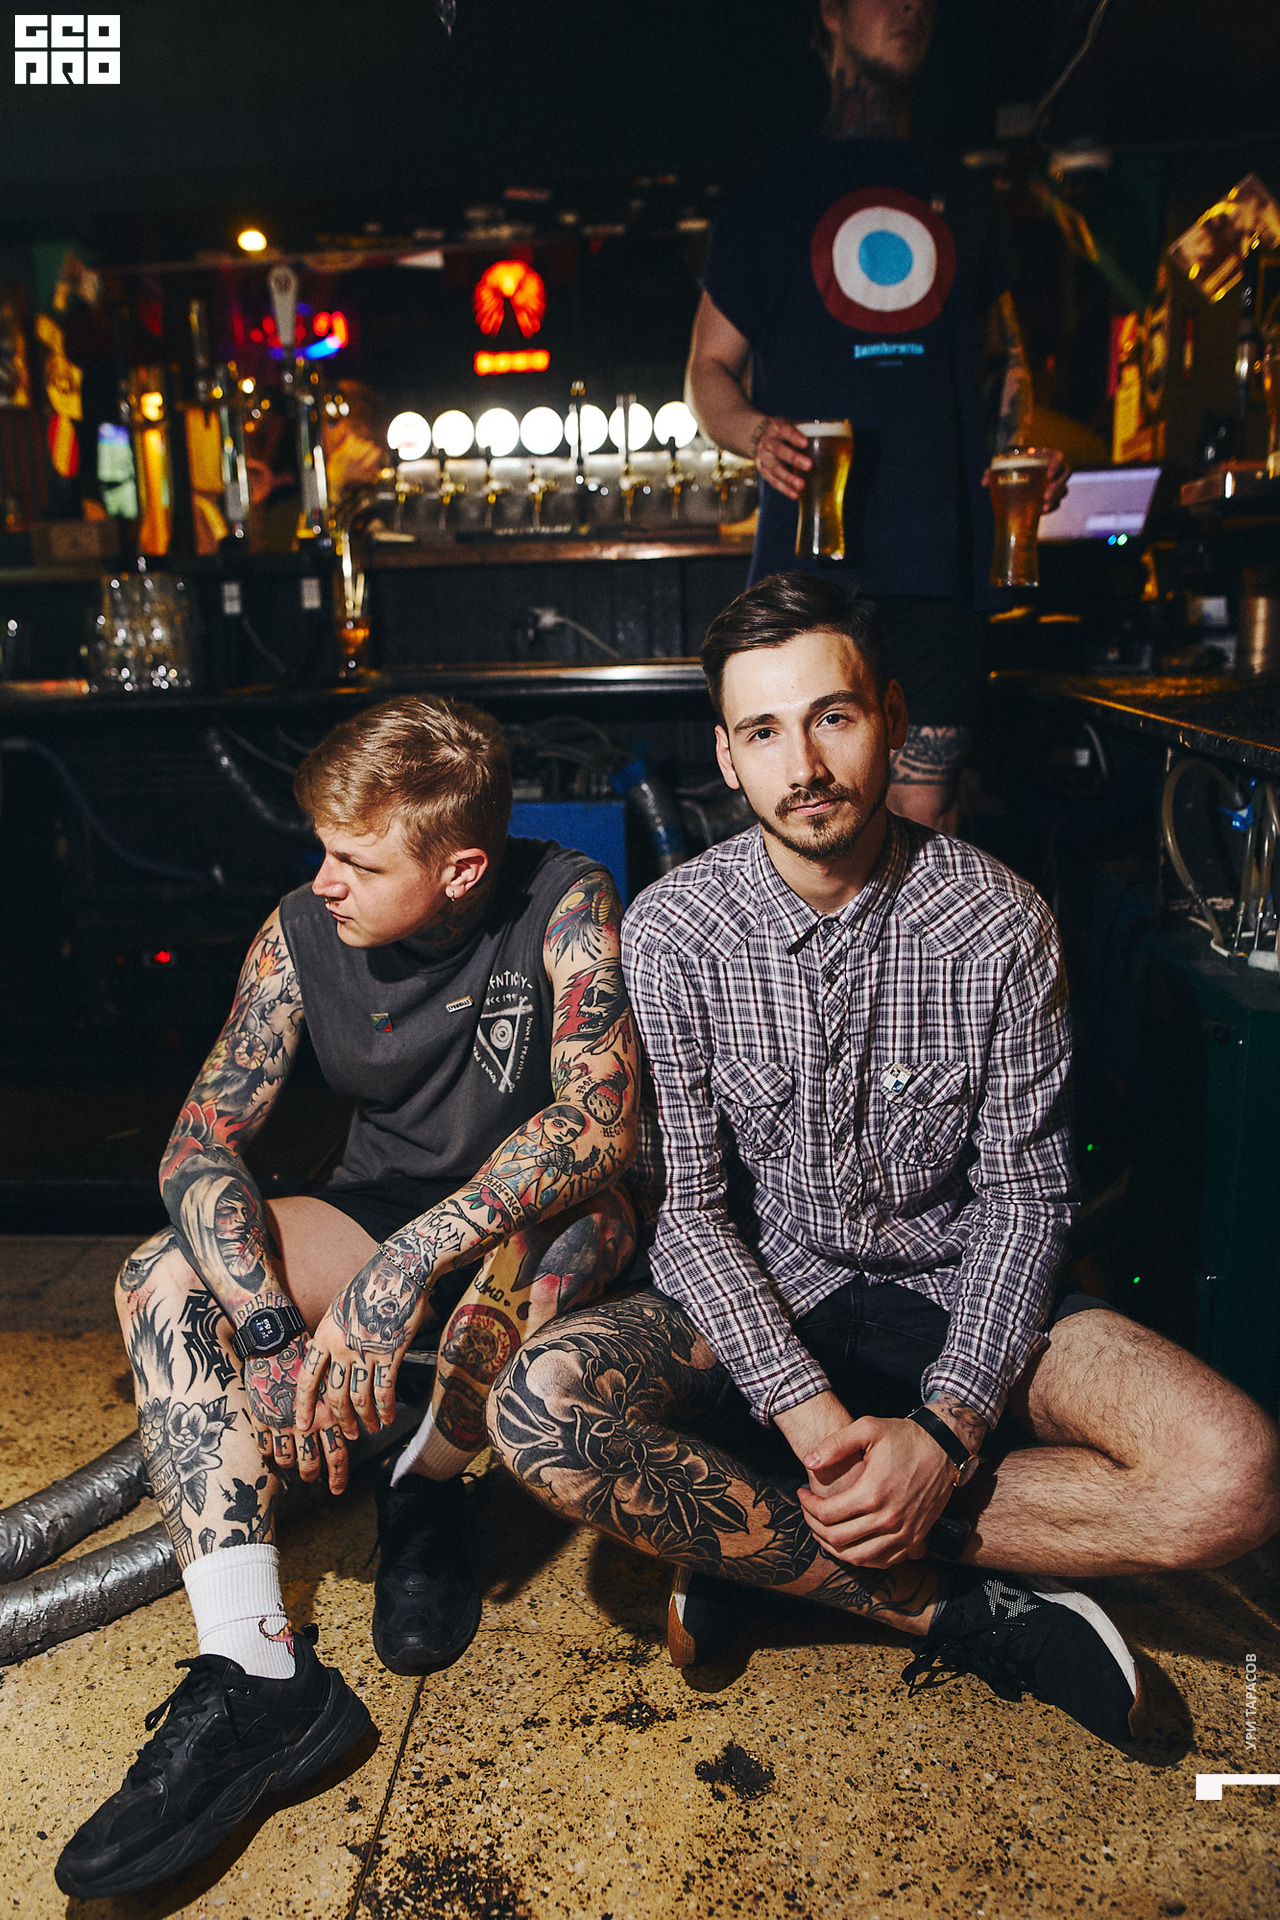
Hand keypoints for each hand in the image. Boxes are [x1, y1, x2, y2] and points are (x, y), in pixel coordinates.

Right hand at [243, 1336, 352, 1493]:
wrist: (275, 1342)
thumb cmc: (306, 1355)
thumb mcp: (329, 1380)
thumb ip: (335, 1407)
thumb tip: (349, 1428)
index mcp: (328, 1413)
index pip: (338, 1454)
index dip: (338, 1476)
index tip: (337, 1489)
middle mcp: (306, 1423)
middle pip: (311, 1463)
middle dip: (313, 1476)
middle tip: (313, 1479)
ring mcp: (281, 1423)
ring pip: (287, 1460)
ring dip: (290, 1465)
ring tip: (292, 1464)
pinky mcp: (261, 1419)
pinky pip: (265, 1448)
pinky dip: (269, 1452)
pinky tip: (271, 1449)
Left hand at [295, 1248, 431, 1441]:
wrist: (399, 1271)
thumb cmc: (369, 1286)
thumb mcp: (338, 1308)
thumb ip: (329, 1335)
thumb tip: (318, 1356)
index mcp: (324, 1335)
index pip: (308, 1378)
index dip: (304, 1405)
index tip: (302, 1424)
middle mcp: (341, 1347)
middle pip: (336, 1396)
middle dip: (342, 1421)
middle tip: (349, 1434)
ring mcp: (366, 1351)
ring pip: (359, 1398)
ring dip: (365, 1420)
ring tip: (370, 1429)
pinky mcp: (391, 1352)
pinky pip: (384, 1390)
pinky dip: (385, 1409)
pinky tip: (388, 1417)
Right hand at [750, 416, 811, 500]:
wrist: (757, 435)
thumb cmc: (783, 432)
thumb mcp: (791, 425)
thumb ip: (807, 432)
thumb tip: (836, 442)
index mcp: (776, 428)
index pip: (785, 430)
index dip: (794, 437)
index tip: (805, 443)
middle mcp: (768, 443)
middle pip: (778, 450)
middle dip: (793, 458)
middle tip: (809, 465)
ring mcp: (763, 457)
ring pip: (774, 468)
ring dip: (788, 478)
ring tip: (802, 485)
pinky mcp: (763, 470)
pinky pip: (773, 481)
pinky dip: (784, 488)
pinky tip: (795, 495)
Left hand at [795, 1415, 957, 1567]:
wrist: (944, 1448)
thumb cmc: (904, 1436)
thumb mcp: (868, 1428)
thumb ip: (836, 1444)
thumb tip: (808, 1462)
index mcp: (873, 1492)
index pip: (827, 1514)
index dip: (807, 1506)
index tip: (802, 1493)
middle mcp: (889, 1519)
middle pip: (837, 1539)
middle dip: (814, 1526)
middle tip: (808, 1511)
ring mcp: (904, 1533)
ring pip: (858, 1557)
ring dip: (834, 1547)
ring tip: (823, 1529)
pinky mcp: (915, 1539)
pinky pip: (882, 1561)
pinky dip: (861, 1556)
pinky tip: (850, 1541)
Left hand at [980, 447, 1071, 515]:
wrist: (1012, 476)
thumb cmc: (1010, 466)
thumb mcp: (1002, 465)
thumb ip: (992, 471)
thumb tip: (984, 482)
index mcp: (1044, 456)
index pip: (1058, 457)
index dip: (1057, 465)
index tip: (1048, 475)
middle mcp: (1052, 468)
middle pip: (1065, 474)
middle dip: (1057, 486)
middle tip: (1045, 497)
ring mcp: (1053, 483)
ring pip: (1063, 490)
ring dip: (1056, 499)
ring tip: (1044, 508)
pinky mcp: (1050, 496)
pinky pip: (1057, 503)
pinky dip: (1051, 508)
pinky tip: (1040, 513)